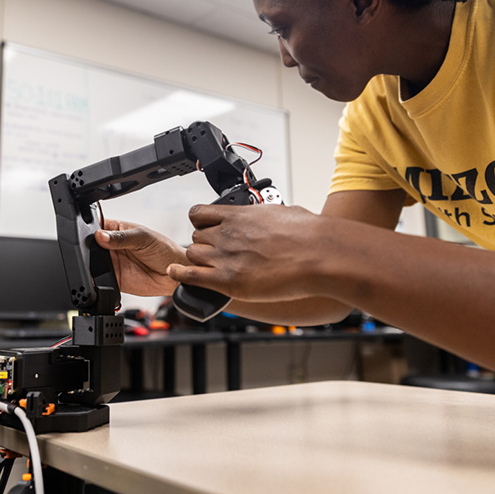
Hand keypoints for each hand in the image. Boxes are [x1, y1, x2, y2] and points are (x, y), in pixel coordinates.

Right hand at [94, 219, 186, 296]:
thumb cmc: (164, 250)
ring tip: (106, 262)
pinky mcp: (113, 280)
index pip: (97, 226)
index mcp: (117, 230)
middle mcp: (111, 246)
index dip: (91, 229)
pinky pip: (99, 281)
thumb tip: (101, 235)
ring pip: (92, 264)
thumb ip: (121, 237)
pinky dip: (98, 280)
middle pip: (90, 246)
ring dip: (93, 264)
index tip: (92, 234)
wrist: (174, 274)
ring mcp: (111, 263)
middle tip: (98, 250)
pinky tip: (105, 276)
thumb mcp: (143, 237)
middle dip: (90, 248)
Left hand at [167, 204, 328, 301]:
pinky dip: (181, 275)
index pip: (199, 213)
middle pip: (196, 237)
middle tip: (217, 253)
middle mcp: (226, 234)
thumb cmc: (309, 234)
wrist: (319, 254)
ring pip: (193, 255)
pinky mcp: (228, 281)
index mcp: (238, 215)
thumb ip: (269, 216)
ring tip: (210, 268)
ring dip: (199, 261)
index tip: (206, 228)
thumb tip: (277, 216)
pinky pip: (191, 276)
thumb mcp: (285, 212)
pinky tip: (175, 274)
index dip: (200, 222)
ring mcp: (224, 257)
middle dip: (204, 245)